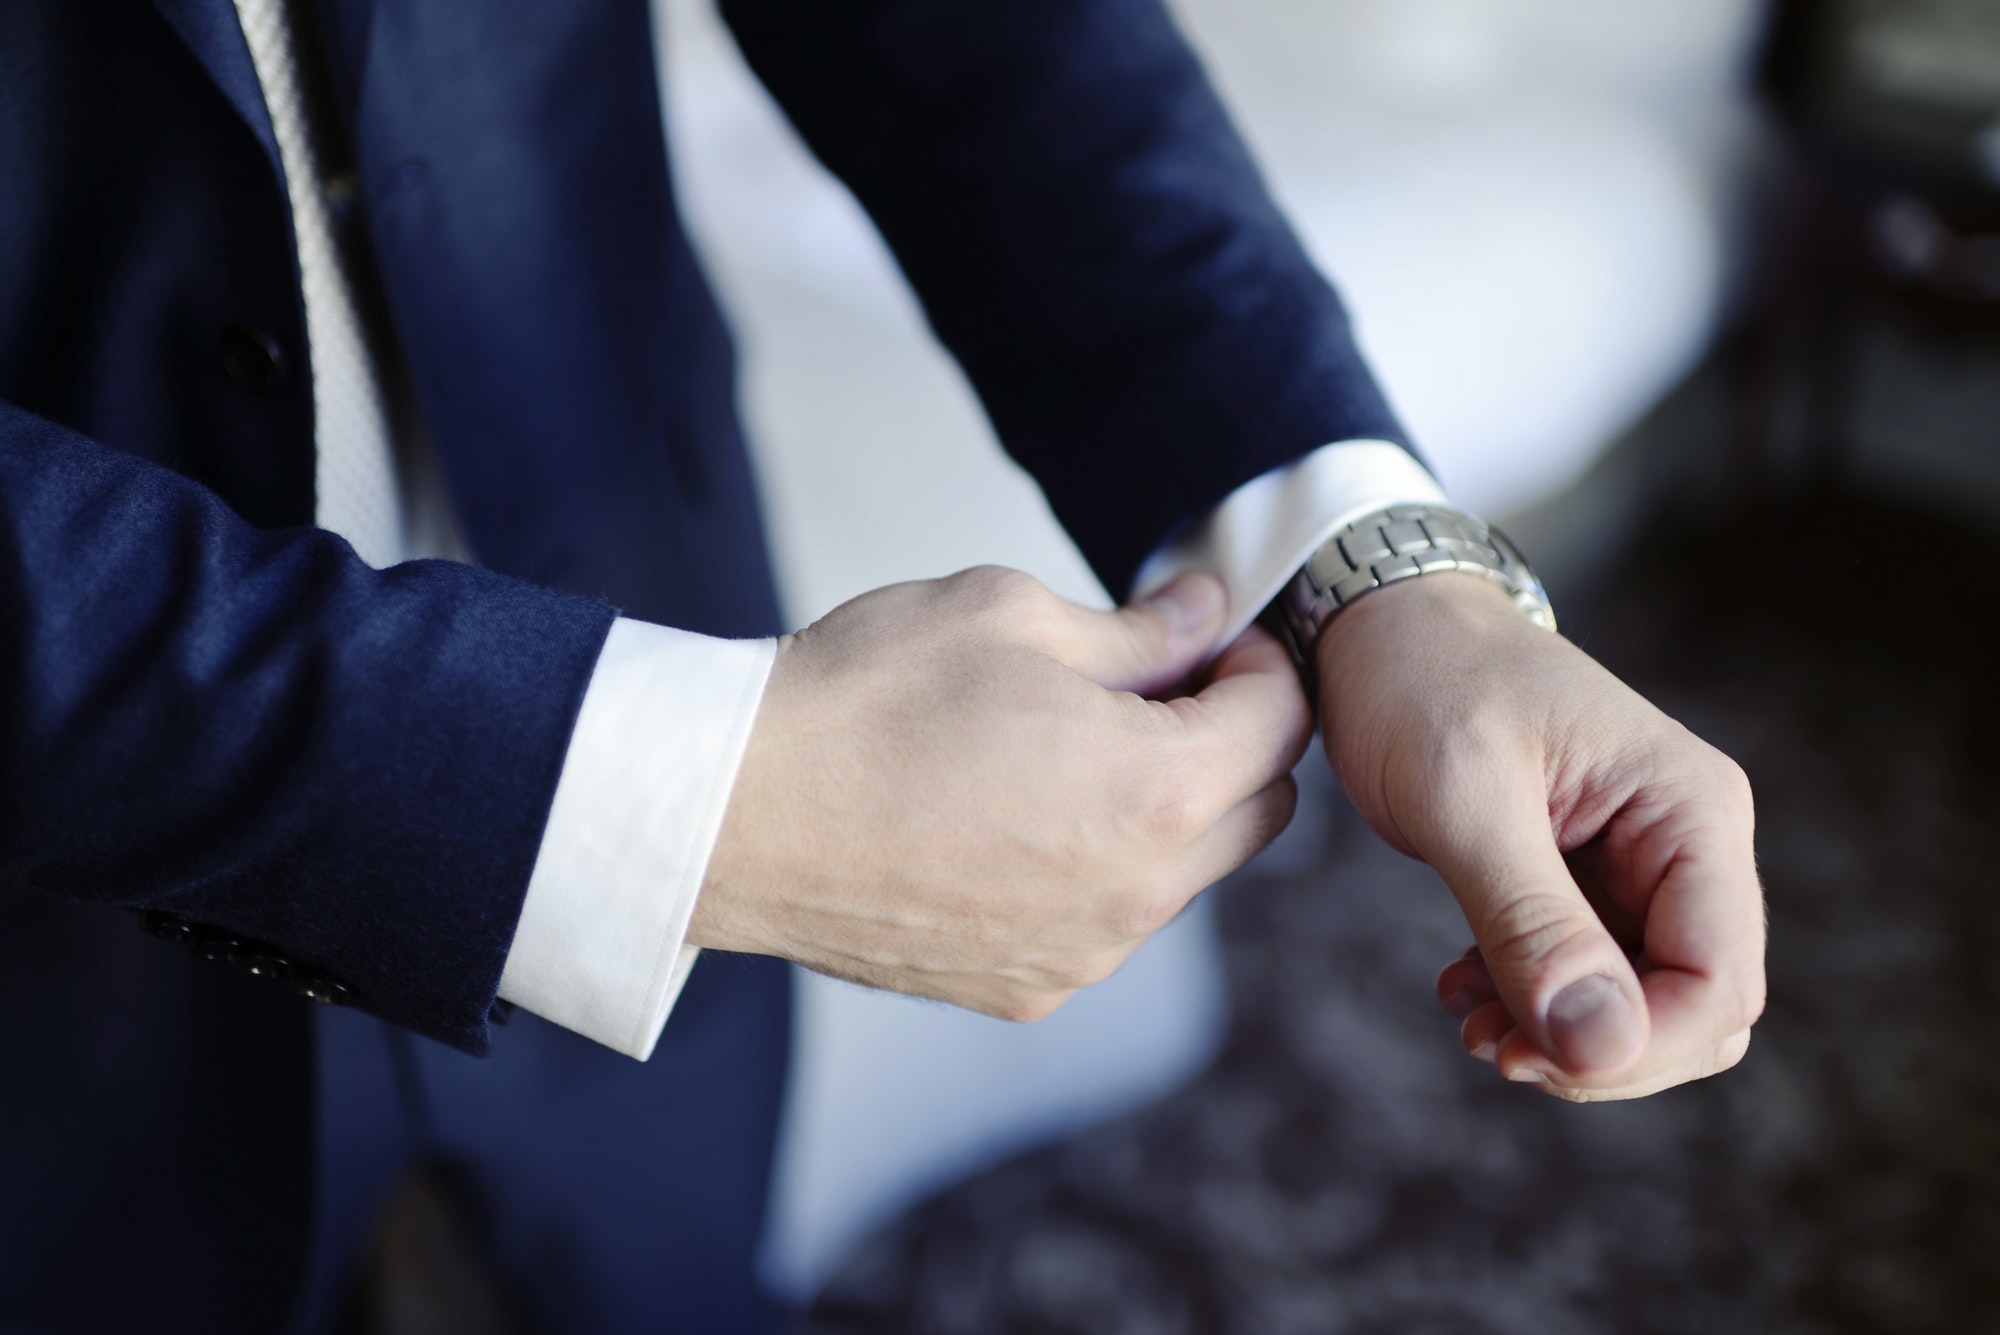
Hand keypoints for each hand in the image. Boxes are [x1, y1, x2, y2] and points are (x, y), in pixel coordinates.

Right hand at [694, 566, 1312, 1020]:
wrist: (733, 811)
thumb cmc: (863, 702)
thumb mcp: (1010, 614)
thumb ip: (1135, 628)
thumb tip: (1201, 618)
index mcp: (1159, 791)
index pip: (1280, 723)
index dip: (1259, 663)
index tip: (1213, 639)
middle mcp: (1138, 895)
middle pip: (1257, 812)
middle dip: (1228, 742)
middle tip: (1152, 688)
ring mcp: (1081, 955)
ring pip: (1181, 876)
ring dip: (1160, 812)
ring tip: (1062, 751)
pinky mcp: (1022, 989)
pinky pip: (1102, 925)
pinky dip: (1091, 871)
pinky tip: (1010, 820)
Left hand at [1316, 573, 1764, 1100]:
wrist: (1383, 626)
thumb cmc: (1424, 680)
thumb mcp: (1463, 799)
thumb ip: (1530, 920)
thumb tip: (1600, 1045)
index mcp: (1691, 809)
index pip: (1720, 981)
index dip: (1636, 1047)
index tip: (1527, 1057)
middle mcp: (1688, 839)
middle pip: (1698, 1009)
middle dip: (1598, 1052)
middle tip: (1488, 1044)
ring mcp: (1643, 862)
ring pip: (1642, 1004)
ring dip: (1561, 1036)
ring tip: (1467, 1017)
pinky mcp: (1590, 879)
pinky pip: (1593, 977)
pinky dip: (1534, 1002)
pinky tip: (1462, 986)